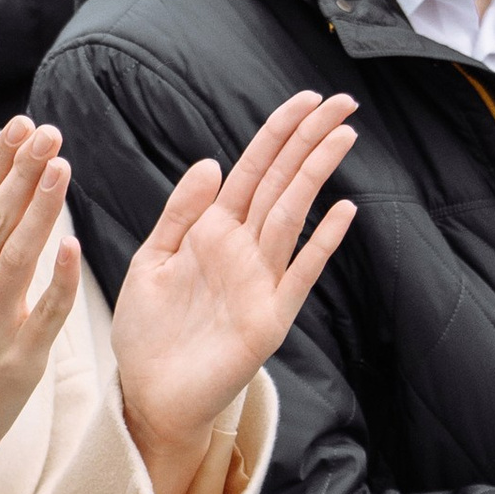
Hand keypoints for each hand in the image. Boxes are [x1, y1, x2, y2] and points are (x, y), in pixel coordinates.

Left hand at [107, 90, 356, 493]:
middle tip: (343, 101)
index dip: (277, 134)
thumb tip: (211, 161)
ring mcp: (261, 282)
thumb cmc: (149, 332)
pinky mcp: (269, 318)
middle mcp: (243, 250)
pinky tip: (345, 210)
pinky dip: (321, 243)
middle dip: (309, 141)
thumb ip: (180, 213)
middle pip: (281, 183)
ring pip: (292, 215)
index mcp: (213, 232)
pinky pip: (300, 274)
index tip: (306, 99)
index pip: (252, 171)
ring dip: (317, 175)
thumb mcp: (152, 261)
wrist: (149, 394)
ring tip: (344, 136)